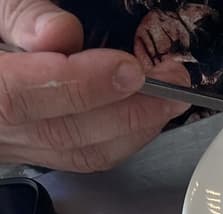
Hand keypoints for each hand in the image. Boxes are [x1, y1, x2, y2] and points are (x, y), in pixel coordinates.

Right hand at [0, 0, 180, 171]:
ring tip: (172, 98)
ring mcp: (13, 147)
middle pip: (63, 132)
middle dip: (127, 109)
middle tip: (173, 82)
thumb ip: (20, 15)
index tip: (128, 69)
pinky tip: (146, 115)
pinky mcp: (33, 153)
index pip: (20, 97)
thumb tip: (62, 33)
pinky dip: (121, 137)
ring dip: (135, 127)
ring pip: (79, 152)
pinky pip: (82, 156)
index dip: (79, 86)